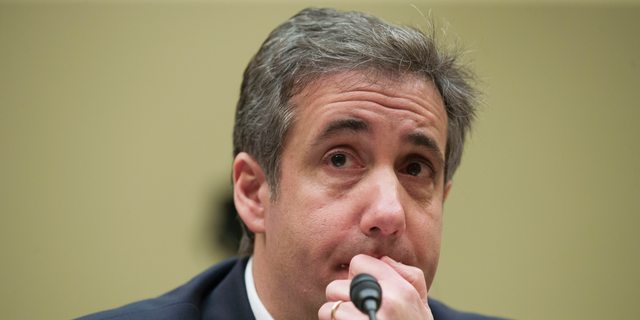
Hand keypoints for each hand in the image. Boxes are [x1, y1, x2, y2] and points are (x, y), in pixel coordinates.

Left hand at [318, 254, 433, 319]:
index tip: (364, 292)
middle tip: (357, 312)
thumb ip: (408, 275)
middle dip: (343, 299)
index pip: (359, 263)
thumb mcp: (420, 304)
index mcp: (401, 289)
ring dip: (336, 316)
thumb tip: (382, 259)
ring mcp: (367, 319)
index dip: (357, 276)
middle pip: (338, 285)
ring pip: (330, 306)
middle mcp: (385, 302)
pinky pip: (328, 319)